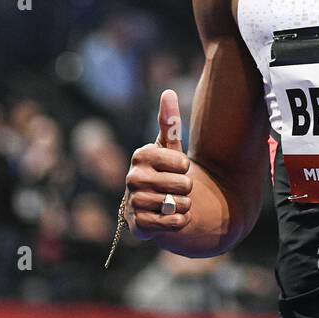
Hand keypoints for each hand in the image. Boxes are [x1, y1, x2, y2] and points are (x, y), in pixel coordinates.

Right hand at [125, 89, 192, 239]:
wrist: (156, 203)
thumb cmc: (165, 169)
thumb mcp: (170, 147)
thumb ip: (170, 121)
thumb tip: (168, 92)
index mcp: (141, 155)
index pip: (182, 163)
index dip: (185, 168)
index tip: (176, 168)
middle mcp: (132, 178)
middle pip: (183, 185)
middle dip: (186, 188)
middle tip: (175, 188)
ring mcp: (133, 202)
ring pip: (178, 204)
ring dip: (183, 205)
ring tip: (172, 201)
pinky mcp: (137, 225)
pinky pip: (172, 223)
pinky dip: (179, 221)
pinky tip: (170, 216)